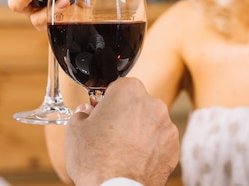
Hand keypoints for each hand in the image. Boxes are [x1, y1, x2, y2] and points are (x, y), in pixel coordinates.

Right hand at [64, 78, 179, 185]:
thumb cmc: (95, 161)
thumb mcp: (75, 131)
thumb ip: (81, 114)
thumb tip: (85, 114)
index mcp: (129, 91)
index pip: (117, 87)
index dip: (106, 100)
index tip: (100, 111)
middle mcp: (152, 104)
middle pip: (136, 104)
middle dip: (123, 115)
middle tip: (107, 132)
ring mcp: (166, 127)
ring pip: (149, 123)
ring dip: (138, 131)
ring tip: (120, 150)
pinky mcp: (174, 148)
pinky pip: (158, 142)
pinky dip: (149, 148)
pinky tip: (133, 159)